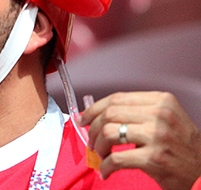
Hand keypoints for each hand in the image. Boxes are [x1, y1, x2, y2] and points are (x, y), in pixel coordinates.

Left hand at [79, 91, 200, 189]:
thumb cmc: (184, 148)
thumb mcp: (167, 119)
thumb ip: (139, 112)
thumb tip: (102, 115)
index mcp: (162, 101)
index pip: (117, 98)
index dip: (95, 108)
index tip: (84, 117)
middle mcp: (160, 115)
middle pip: (109, 113)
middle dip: (92, 128)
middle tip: (91, 140)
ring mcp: (158, 136)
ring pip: (109, 132)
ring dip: (98, 146)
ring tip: (101, 155)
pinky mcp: (155, 158)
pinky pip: (116, 159)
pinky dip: (106, 166)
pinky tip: (107, 170)